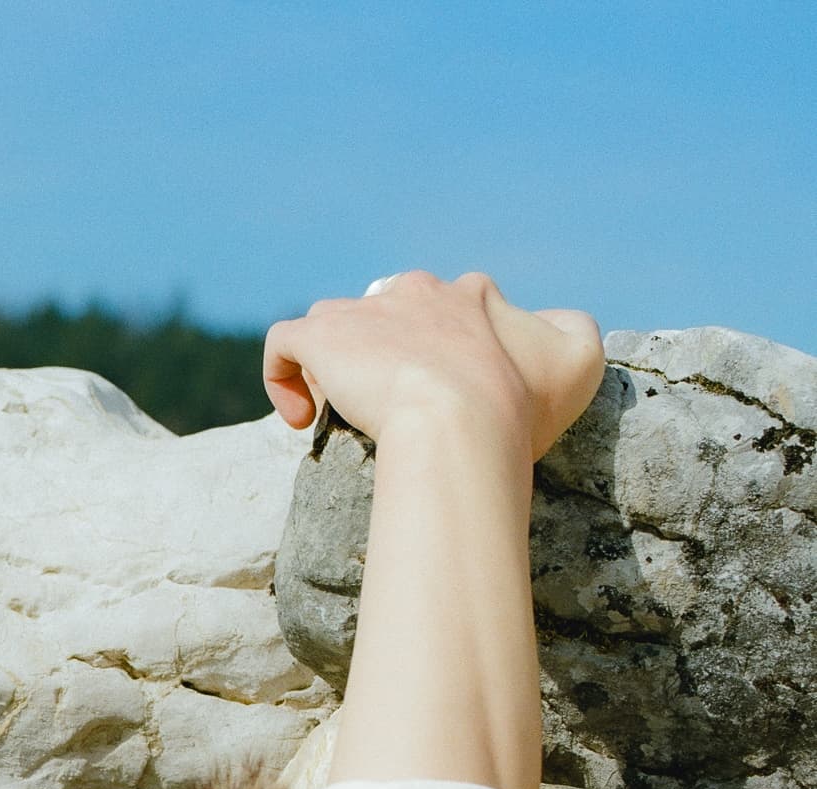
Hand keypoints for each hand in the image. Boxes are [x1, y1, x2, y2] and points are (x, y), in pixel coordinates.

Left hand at [262, 270, 603, 463]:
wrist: (463, 422)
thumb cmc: (521, 405)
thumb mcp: (580, 360)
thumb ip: (571, 330)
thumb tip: (554, 321)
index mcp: (468, 297)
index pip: (441, 310)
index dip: (431, 354)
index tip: (432, 401)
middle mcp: (414, 292)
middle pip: (384, 313)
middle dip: (381, 354)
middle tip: (387, 407)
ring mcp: (365, 311)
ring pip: (333, 324)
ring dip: (332, 364)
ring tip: (340, 412)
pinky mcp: (323, 337)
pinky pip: (284, 343)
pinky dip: (282, 376)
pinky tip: (302, 419)